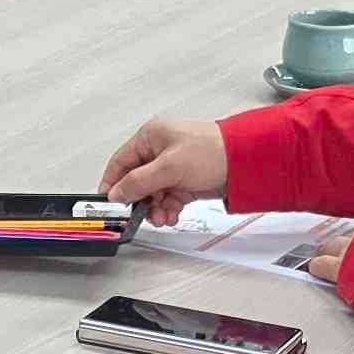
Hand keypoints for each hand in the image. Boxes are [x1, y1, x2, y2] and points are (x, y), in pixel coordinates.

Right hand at [100, 117, 231, 225]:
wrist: (245, 162)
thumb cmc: (212, 151)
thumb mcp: (169, 167)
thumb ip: (138, 182)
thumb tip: (117, 192)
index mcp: (151, 137)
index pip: (121, 162)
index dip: (112, 183)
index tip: (107, 202)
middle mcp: (160, 150)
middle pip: (137, 181)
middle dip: (140, 201)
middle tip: (141, 215)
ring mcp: (173, 167)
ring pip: (152, 193)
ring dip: (155, 208)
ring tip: (162, 217)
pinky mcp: (185, 181)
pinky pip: (168, 199)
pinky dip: (168, 209)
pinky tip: (172, 215)